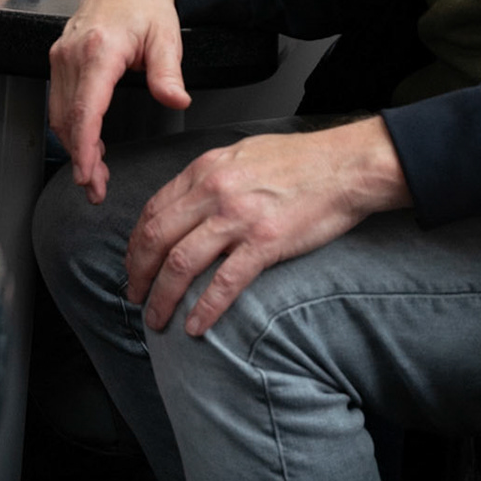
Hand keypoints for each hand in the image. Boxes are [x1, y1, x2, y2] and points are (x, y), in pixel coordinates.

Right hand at [48, 0, 191, 203]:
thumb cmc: (146, 3)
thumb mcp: (167, 37)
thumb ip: (168, 73)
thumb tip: (176, 100)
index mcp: (98, 50)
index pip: (84, 110)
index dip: (84, 148)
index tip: (88, 174)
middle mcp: (73, 53)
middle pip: (68, 119)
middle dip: (80, 158)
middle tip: (97, 187)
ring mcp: (62, 55)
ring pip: (58, 113)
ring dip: (74, 146)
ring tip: (95, 173)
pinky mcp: (60, 58)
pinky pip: (59, 100)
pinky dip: (71, 127)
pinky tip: (89, 143)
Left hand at [126, 117, 411, 335]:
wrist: (346, 165)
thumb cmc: (299, 159)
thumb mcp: (241, 154)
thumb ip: (211, 176)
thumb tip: (189, 202)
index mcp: (205, 169)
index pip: (153, 209)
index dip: (136, 242)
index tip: (133, 263)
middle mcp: (213, 191)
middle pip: (156, 237)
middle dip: (137, 273)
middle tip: (134, 296)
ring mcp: (238, 217)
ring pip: (181, 263)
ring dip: (162, 297)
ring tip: (156, 319)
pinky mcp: (266, 242)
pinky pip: (225, 282)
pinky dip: (205, 308)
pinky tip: (195, 327)